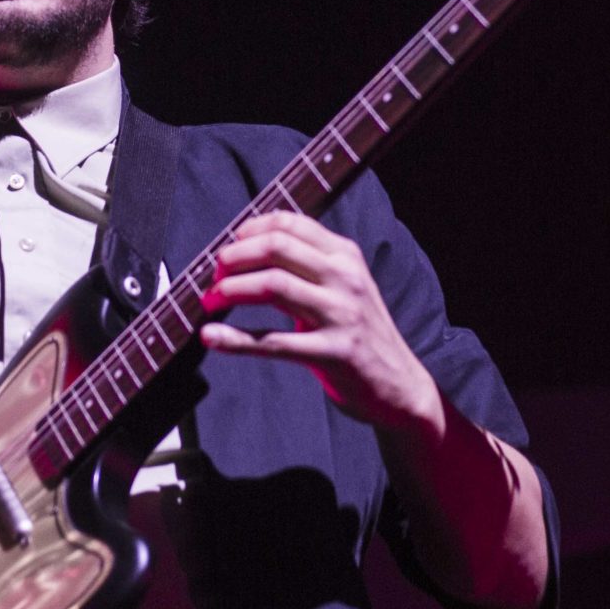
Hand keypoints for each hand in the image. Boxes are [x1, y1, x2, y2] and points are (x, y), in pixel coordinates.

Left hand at [200, 212, 445, 442]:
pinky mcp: (333, 353)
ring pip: (273, 285)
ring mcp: (341, 314)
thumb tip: (246, 253)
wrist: (400, 385)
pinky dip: (236, 339)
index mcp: (346, 255)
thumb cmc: (360, 334)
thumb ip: (307, 267)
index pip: (289, 223)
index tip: (228, 248)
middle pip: (276, 247)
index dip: (249, 232)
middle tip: (214, 276)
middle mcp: (345, 278)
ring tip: (209, 301)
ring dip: (230, 291)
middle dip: (234, 258)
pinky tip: (212, 336)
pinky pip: (274, 342)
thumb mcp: (344, 288)